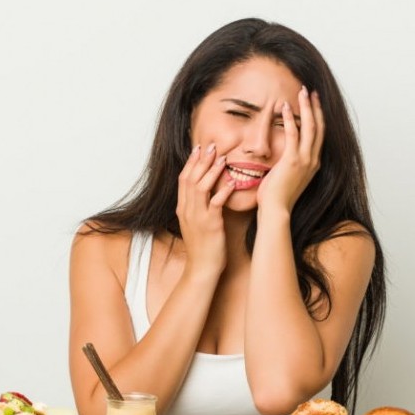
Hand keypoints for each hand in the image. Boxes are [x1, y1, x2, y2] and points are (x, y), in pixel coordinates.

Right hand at [175, 143, 235, 274]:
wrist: (202, 269)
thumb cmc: (203, 247)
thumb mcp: (196, 224)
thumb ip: (198, 207)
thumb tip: (206, 192)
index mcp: (183, 208)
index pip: (183, 179)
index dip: (191, 162)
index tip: (198, 148)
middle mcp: (187, 210)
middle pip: (191, 179)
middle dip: (201, 161)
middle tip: (211, 146)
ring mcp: (197, 217)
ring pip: (201, 187)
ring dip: (212, 171)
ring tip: (222, 158)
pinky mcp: (210, 225)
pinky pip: (216, 203)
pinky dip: (223, 190)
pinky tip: (232, 182)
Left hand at [257, 86, 324, 213]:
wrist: (276, 210)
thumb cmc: (278, 197)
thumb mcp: (289, 177)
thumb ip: (290, 164)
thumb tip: (284, 157)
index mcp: (314, 163)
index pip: (319, 135)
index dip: (318, 117)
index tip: (314, 103)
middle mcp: (313, 160)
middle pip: (319, 127)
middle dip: (315, 107)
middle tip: (311, 91)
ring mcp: (305, 160)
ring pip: (310, 127)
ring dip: (306, 107)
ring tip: (302, 92)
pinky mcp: (292, 161)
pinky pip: (293, 134)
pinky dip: (290, 119)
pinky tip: (285, 107)